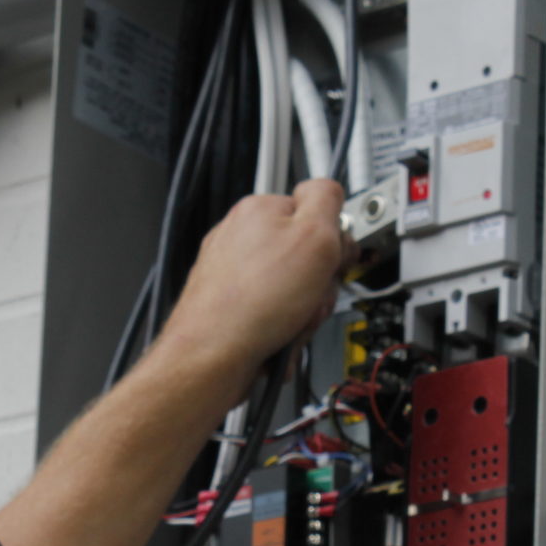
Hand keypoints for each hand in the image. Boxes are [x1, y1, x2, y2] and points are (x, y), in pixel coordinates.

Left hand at [158, 180, 349, 396]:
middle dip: (317, 286)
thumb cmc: (253, 302)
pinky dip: (281, 330)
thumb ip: (327, 202)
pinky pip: (272, 315)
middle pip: (305, 257)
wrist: (211, 355)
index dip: (333, 240)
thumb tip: (329, 190)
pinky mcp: (229, 305)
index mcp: (259, 210)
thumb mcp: (314, 238)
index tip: (334, 260)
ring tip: (290, 324)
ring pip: (292, 291)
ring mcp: (232, 273)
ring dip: (302, 313)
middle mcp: (241, 238)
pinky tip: (277, 338)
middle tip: (310, 298)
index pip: (316, 212)